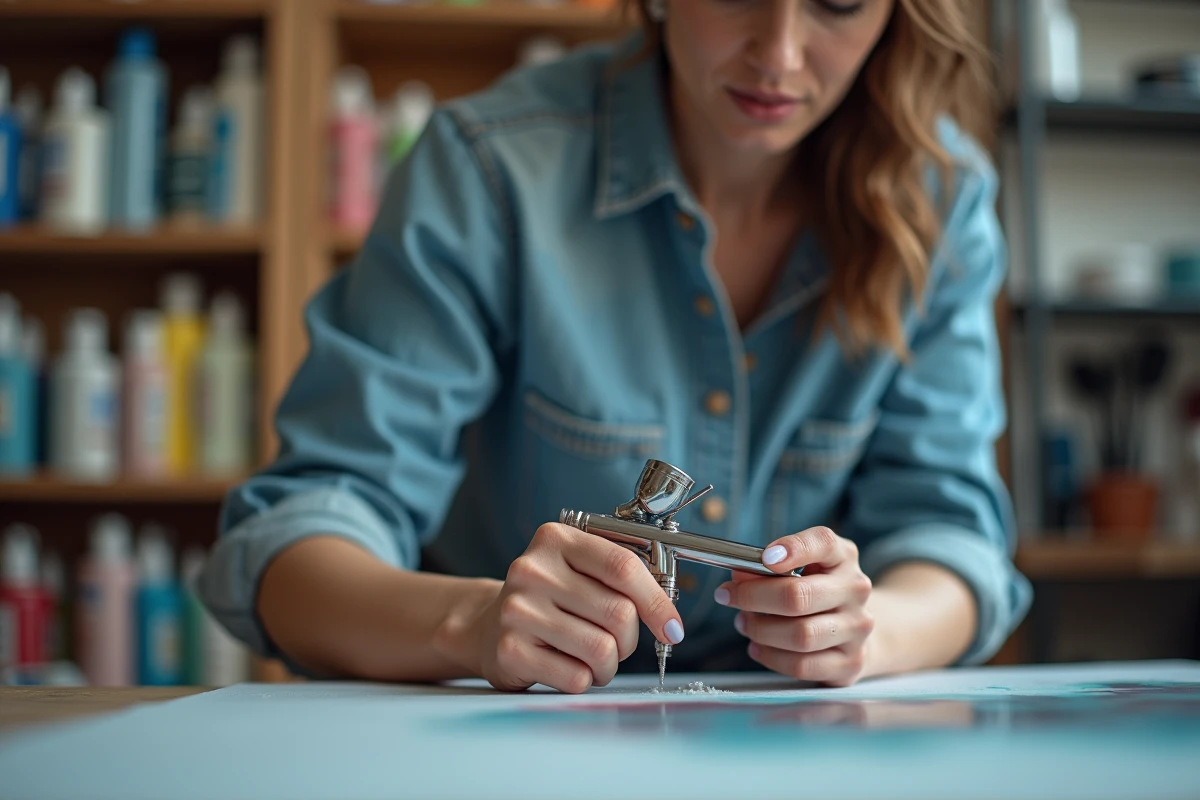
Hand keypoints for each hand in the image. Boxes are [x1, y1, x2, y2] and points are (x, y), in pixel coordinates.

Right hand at [466, 522, 683, 693]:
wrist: (487, 626)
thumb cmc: (550, 599)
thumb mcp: (579, 570)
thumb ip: (622, 578)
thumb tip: (669, 619)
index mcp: (556, 539)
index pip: (623, 567)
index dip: (656, 602)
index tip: (672, 628)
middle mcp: (532, 570)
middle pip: (618, 613)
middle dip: (629, 639)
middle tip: (617, 642)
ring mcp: (518, 610)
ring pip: (601, 649)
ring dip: (609, 665)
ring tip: (593, 658)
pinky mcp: (510, 649)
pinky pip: (576, 677)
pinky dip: (585, 679)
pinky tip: (568, 666)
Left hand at [715, 526, 874, 686]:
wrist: (853, 627)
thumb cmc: (816, 589)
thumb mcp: (799, 566)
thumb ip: (769, 565)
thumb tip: (738, 576)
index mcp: (843, 556)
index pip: (823, 542)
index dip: (793, 549)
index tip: (765, 559)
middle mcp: (855, 590)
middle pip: (798, 596)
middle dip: (753, 597)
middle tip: (727, 596)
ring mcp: (857, 628)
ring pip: (800, 635)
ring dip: (760, 630)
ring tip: (744, 623)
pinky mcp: (851, 662)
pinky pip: (803, 665)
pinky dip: (771, 657)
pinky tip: (758, 647)